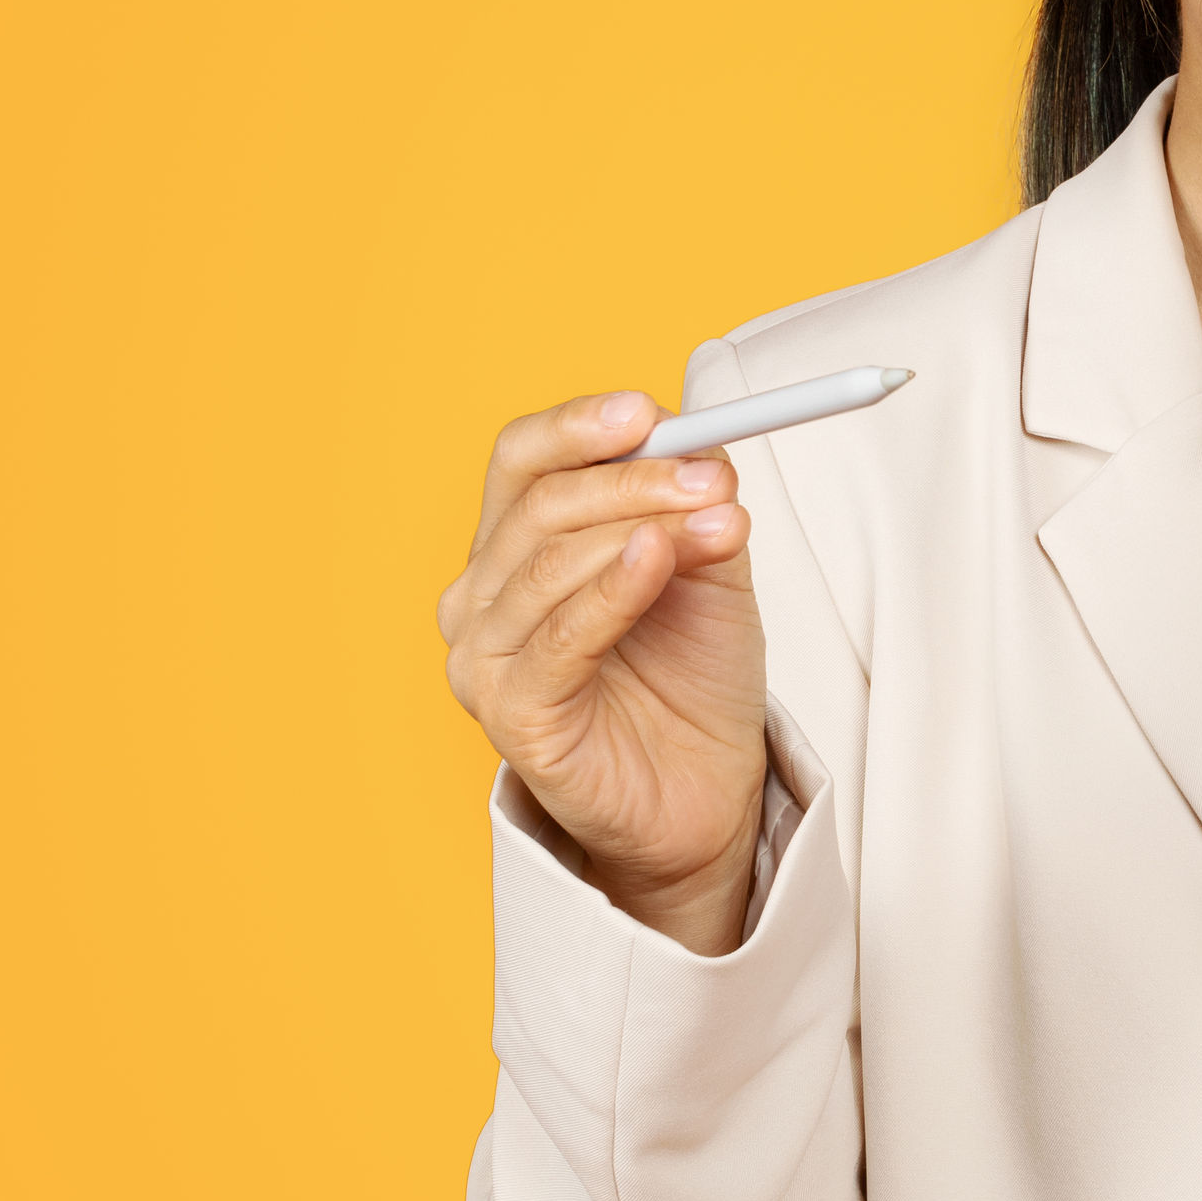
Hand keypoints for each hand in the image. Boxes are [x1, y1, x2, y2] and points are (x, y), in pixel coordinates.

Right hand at [439, 390, 768, 953]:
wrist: (706, 789)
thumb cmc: (691, 675)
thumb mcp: (706, 566)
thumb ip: (694, 505)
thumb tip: (703, 448)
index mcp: (513, 547)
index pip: (522, 460)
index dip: (579, 428)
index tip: (648, 411)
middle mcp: (482, 597)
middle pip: (538, 504)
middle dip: (633, 479)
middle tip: (711, 474)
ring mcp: (488, 660)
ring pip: (549, 563)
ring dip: (642, 525)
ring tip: (719, 519)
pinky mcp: (513, 717)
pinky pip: (559, 637)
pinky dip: (612, 589)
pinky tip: (656, 557)